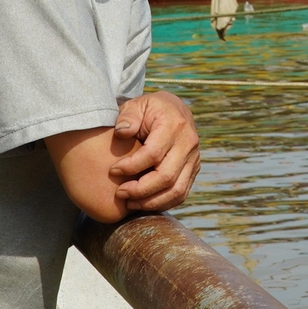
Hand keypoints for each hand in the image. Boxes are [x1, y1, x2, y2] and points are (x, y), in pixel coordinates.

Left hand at [109, 91, 200, 212]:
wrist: (173, 109)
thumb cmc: (149, 109)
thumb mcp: (136, 105)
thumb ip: (127, 117)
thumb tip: (121, 133)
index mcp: (174, 125)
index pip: (153, 154)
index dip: (131, 166)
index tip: (113, 170)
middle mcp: (189, 143)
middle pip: (166, 177)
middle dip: (140, 190)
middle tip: (120, 192)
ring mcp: (194, 158)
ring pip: (176, 190)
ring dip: (151, 202)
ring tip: (130, 202)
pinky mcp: (194, 169)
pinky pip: (181, 193)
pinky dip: (162, 203)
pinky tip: (143, 202)